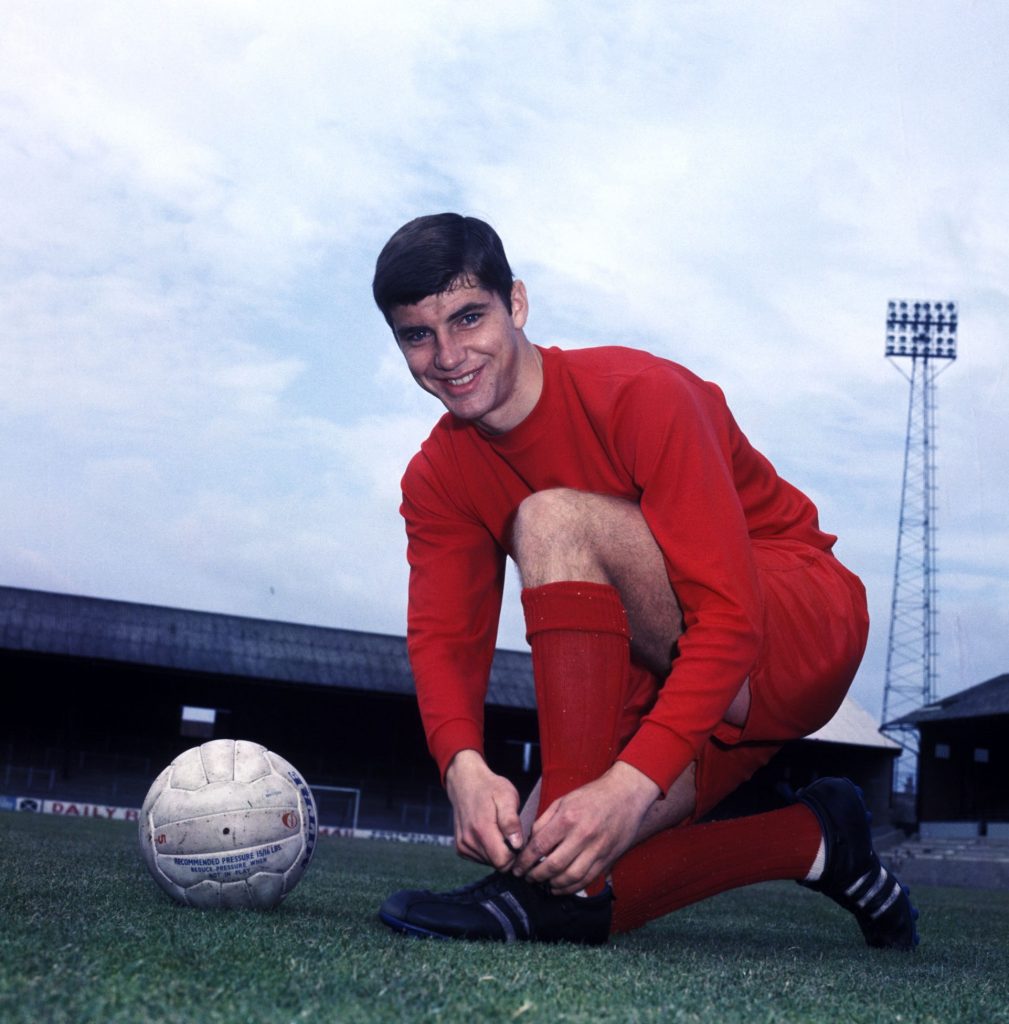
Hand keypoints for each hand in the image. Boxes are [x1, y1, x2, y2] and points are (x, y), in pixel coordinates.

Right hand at [444, 750, 523, 870]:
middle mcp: (469, 842)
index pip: (504, 862)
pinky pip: (481, 859)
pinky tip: (489, 833)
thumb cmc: (490, 787)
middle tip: (510, 831)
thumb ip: (511, 821)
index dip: (516, 853)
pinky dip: (488, 850)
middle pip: (497, 864)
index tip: (518, 838)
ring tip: (499, 830)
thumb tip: (517, 845)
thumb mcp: (507, 796)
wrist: (465, 781)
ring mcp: (463, 846)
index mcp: (482, 830)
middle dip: (508, 852)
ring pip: (489, 863)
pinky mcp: (460, 848)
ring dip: (498, 851)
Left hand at [512, 761, 659, 894]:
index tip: (517, 868)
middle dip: (536, 875)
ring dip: (552, 885)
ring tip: (542, 884)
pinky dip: (571, 888)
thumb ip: (544, 821)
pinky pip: (586, 880)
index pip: (540, 846)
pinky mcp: (607, 859)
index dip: (525, 861)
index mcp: (568, 818)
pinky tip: (560, 887)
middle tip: (527, 878)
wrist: (626, 796)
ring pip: (570, 877)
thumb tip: (529, 842)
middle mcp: (582, 836)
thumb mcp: (563, 801)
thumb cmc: (592, 796)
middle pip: (553, 865)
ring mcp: (597, 849)